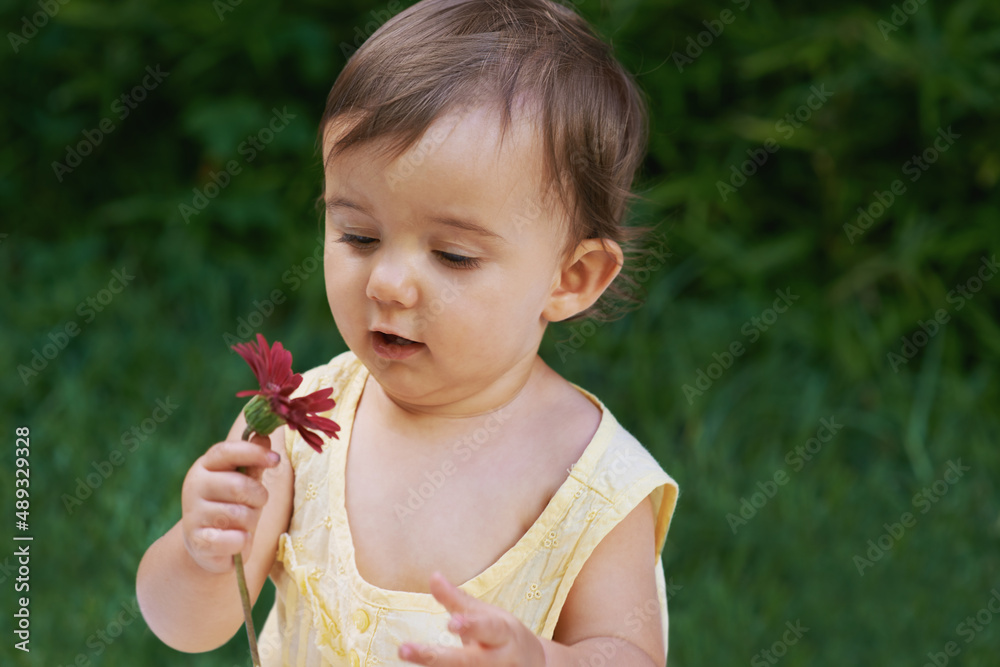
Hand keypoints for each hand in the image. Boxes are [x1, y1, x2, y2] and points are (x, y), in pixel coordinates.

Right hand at [180, 435, 277, 572]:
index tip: (276, 460)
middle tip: (258, 503)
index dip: (253, 453)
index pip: (226, 451)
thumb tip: (264, 436)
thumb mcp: (244, 481)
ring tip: (243, 524)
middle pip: (239, 485)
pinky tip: (238, 540)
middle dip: (258, 497)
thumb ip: (253, 462)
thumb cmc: (232, 506)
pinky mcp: (198, 541)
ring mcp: (193, 514)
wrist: (207, 544)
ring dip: (251, 521)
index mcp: (205, 466)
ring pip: (240, 514)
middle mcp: (194, 486)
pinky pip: (235, 539)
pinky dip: (244, 541)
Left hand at [398, 571, 545, 665]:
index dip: (470, 626)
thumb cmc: (502, 634)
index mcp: (503, 633)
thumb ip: (458, 599)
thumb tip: (433, 576)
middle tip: (404, 649)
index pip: (487, 628)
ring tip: (408, 655)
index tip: (451, 623)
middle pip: (467, 660)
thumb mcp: (486, 614)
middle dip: (436, 657)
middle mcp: (500, 659)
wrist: (534, 664)